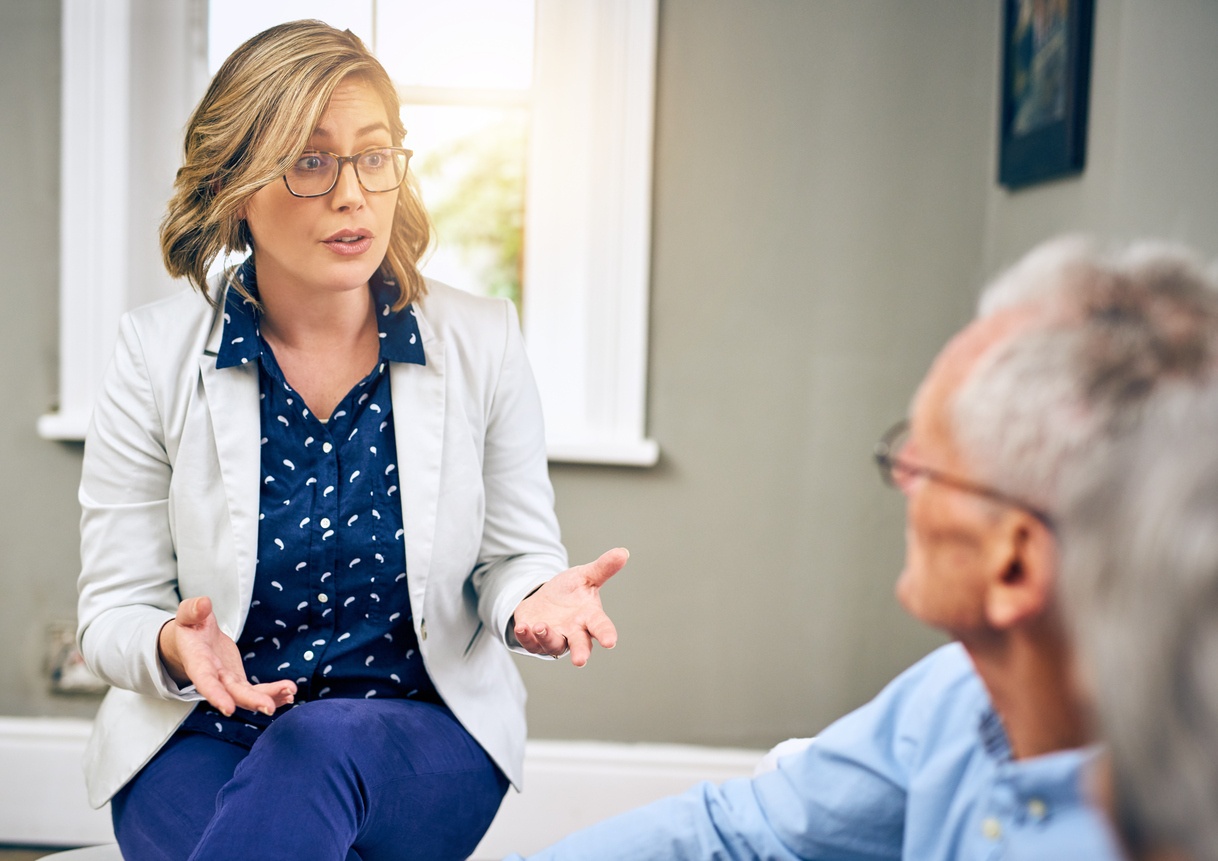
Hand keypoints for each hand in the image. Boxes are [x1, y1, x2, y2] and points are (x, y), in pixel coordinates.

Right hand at [158, 596, 295, 716]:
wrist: (193, 639)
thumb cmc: (190, 626)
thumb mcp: (188, 614)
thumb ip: (193, 610)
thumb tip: (204, 603)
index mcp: (198, 661)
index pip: (205, 681)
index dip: (216, 695)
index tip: (228, 708)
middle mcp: (213, 676)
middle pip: (232, 693)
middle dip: (251, 700)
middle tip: (270, 707)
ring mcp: (227, 680)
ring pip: (247, 695)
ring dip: (269, 697)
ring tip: (290, 694)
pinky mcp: (238, 679)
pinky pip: (255, 691)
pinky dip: (271, 693)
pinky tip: (288, 695)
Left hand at [513, 548, 628, 666]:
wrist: (545, 597)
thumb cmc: (570, 591)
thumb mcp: (585, 576)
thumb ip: (603, 568)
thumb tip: (623, 552)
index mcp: (589, 617)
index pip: (601, 627)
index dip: (606, 634)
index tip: (610, 642)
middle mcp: (574, 632)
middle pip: (580, 646)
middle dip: (580, 653)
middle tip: (580, 661)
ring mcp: (554, 637)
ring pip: (553, 645)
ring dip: (547, 638)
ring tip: (541, 626)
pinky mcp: (534, 639)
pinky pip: (530, 643)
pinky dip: (527, 637)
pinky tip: (523, 627)